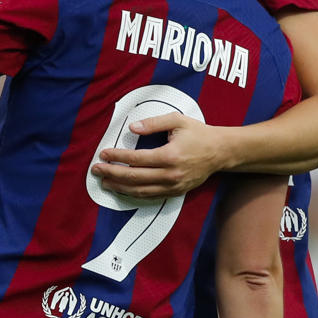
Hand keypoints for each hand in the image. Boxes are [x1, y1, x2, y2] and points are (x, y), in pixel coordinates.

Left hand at [92, 113, 224, 198]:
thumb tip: (132, 128)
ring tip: (104, 182)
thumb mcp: (177, 121)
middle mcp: (170, 174)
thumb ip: (153, 123)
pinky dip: (134, 194)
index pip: (136, 159)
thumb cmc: (198, 133)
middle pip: (134, 177)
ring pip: (140, 191)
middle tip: (96, 170)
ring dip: (120, 187)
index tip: (103, 153)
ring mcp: (173, 186)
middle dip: (112, 173)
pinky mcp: (176, 192)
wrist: (221, 152)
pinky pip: (150, 196)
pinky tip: (123, 190)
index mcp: (170, 155)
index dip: (117, 157)